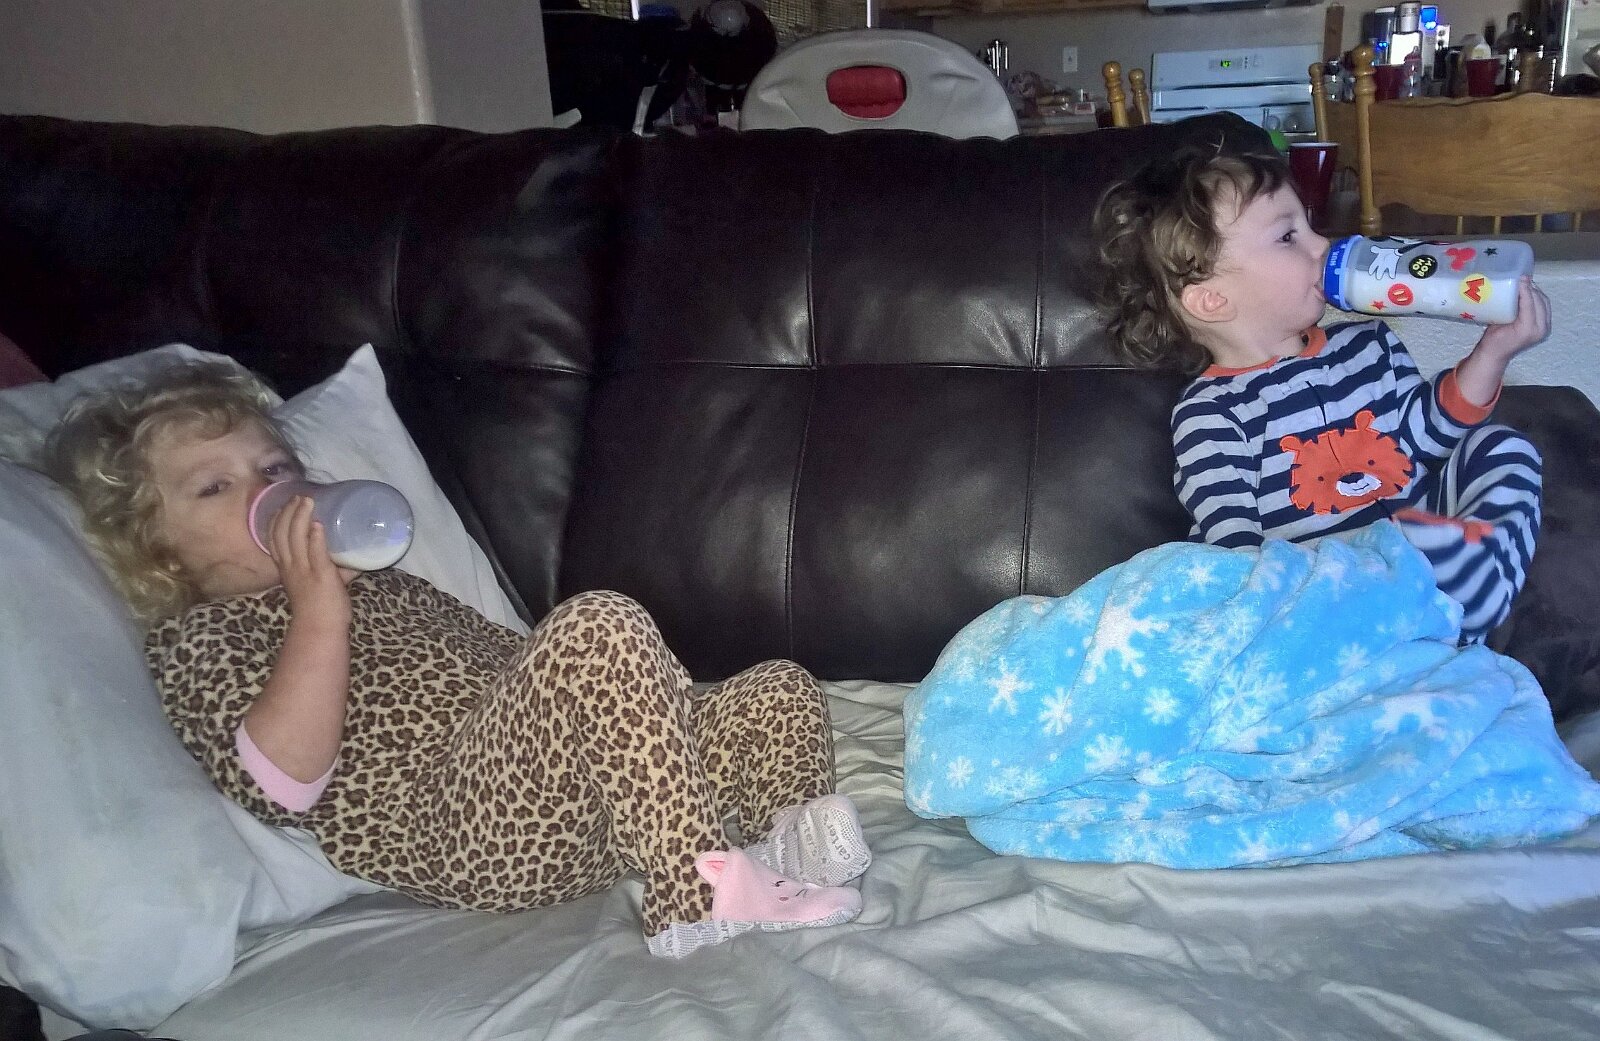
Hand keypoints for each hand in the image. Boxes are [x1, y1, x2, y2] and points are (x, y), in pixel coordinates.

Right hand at [268, 496, 353, 627]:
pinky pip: (315, 553)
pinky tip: (318, 525)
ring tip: (307, 501)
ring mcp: (304, 571)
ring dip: (300, 517)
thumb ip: (333, 568)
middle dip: (288, 511)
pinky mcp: (321, 575)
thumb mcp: (319, 583)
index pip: (273, 539)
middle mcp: (291, 567)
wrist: (320, 629)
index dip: (276, 519)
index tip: (284, 504)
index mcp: (286, 568)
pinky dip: (316, 537)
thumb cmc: (321, 608)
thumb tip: (352, 557)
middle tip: (299, 497)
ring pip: (295, 538)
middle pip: (281, 533)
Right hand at [1474, 277, 1550, 363]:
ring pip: (1545, 303)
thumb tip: (1516, 287)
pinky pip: (1544, 307)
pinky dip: (1538, 298)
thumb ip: (1509, 307)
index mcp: (1529, 328)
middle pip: (1541, 301)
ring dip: (1536, 292)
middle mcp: (1541, 328)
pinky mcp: (1544, 326)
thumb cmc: (1493, 340)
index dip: (1526, 289)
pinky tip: (1529, 292)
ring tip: (1525, 283)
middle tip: (1522, 278)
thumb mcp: (1498, 322)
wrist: (1495, 355)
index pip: (1531, 303)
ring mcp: (1544, 328)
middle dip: (1533, 288)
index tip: (1520, 277)